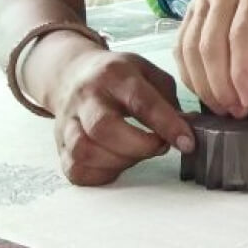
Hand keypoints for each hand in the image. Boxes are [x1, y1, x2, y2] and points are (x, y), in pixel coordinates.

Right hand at [50, 50, 193, 185]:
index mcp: (115, 74)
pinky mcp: (59, 144)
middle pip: (104, 128)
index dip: (167, 125)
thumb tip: (188, 130)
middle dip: (139, 146)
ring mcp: (68, 121)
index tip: (187, 143)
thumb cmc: (119, 77)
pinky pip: (75, 170)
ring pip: (84, 151)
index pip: (141, 101)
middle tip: (159, 147)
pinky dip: (100, 174)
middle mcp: (87, 97)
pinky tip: (117, 164)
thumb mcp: (148, 73)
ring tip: (137, 155)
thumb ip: (168, 99)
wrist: (71, 73)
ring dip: (119, 161)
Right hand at [176, 0, 247, 117]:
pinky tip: (204, 90)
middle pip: (211, 45)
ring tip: (223, 107)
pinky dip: (189, 71)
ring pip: (190, 46)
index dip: (242, 72)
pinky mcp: (192, 5)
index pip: (241, 35)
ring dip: (203, 83)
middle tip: (237, 111)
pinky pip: (182, 43)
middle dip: (221, 85)